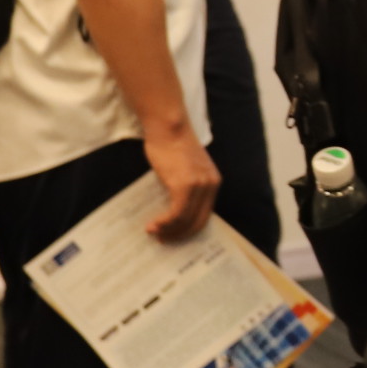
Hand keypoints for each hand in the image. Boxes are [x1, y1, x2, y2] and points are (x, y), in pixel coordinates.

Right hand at [141, 123, 219, 238]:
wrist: (168, 126)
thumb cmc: (171, 144)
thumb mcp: (185, 168)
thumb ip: (185, 185)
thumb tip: (173, 209)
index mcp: (213, 182)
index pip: (205, 215)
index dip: (189, 229)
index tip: (174, 236)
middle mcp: (210, 185)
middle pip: (197, 222)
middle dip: (179, 235)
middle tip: (163, 240)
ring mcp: (199, 185)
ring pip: (185, 220)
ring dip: (168, 231)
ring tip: (153, 233)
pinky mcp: (185, 185)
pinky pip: (176, 213)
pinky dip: (164, 223)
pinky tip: (153, 225)